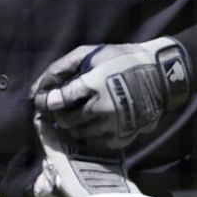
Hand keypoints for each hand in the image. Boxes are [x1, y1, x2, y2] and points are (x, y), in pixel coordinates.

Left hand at [32, 38, 190, 149]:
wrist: (160, 75)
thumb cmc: (121, 60)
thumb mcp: (90, 53)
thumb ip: (61, 68)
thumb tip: (36, 89)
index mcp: (93, 85)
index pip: (57, 101)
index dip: (45, 101)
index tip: (43, 100)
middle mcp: (102, 108)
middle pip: (65, 121)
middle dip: (59, 114)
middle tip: (62, 107)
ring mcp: (114, 125)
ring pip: (79, 133)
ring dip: (73, 125)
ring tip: (79, 113)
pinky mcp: (123, 136)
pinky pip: (96, 142)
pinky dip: (90, 134)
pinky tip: (94, 122)